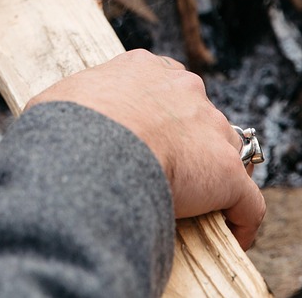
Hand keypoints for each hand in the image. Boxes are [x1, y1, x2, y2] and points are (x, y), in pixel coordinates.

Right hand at [26, 49, 265, 248]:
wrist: (97, 144)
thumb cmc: (68, 121)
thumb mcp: (61, 98)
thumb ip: (73, 105)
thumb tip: (54, 123)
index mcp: (144, 68)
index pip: (166, 84)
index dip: (161, 112)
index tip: (149, 134)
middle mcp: (185, 89)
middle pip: (199, 116)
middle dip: (190, 142)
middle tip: (168, 172)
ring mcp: (211, 128)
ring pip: (227, 154)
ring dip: (215, 177)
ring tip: (198, 207)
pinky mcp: (228, 172)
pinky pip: (248, 202)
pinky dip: (242, 219)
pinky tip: (231, 234)